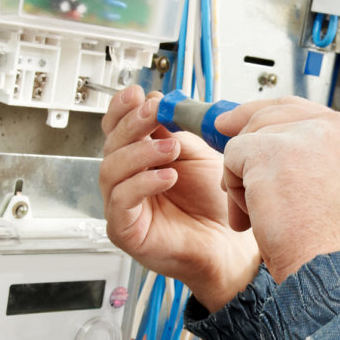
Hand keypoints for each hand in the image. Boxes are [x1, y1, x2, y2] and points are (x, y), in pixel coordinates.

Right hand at [99, 86, 259, 311]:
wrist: (229, 245)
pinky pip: (121, 201)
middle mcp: (126, 181)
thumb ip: (175, 131)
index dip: (121, 110)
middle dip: (131, 124)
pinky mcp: (125, 231)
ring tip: (169, 148)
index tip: (136, 93)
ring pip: (111, 170)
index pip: (117, 129)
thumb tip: (157, 103)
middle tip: (153, 112)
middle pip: (111, 145)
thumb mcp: (196, 155)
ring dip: (139, 152)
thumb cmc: (213, 204)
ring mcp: (122, 206)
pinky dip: (143, 184)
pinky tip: (167, 177)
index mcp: (139, 160)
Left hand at [213, 97, 339, 281]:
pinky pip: (232, 157)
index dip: (267, 121)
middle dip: (247, 146)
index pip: (301, 110)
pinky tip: (255, 217)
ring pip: (249, 139)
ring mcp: (302, 136)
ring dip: (245, 179)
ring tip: (261, 216)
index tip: (243, 128)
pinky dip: (235, 191)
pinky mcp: (270, 152)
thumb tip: (280, 153)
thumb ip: (319, 164)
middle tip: (234, 176)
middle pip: (269, 116)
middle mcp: (332, 126)